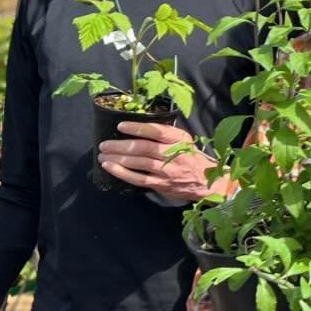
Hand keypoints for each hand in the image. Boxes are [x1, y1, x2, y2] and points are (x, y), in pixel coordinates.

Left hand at [98, 121, 216, 201]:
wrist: (207, 182)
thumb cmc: (191, 157)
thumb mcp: (184, 141)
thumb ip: (166, 135)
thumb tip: (138, 127)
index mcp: (180, 140)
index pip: (157, 131)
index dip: (137, 128)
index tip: (120, 126)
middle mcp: (174, 154)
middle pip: (144, 148)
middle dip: (121, 145)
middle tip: (104, 144)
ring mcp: (168, 171)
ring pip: (139, 163)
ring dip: (118, 158)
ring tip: (103, 155)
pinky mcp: (162, 184)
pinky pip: (139, 178)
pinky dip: (122, 173)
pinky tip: (109, 168)